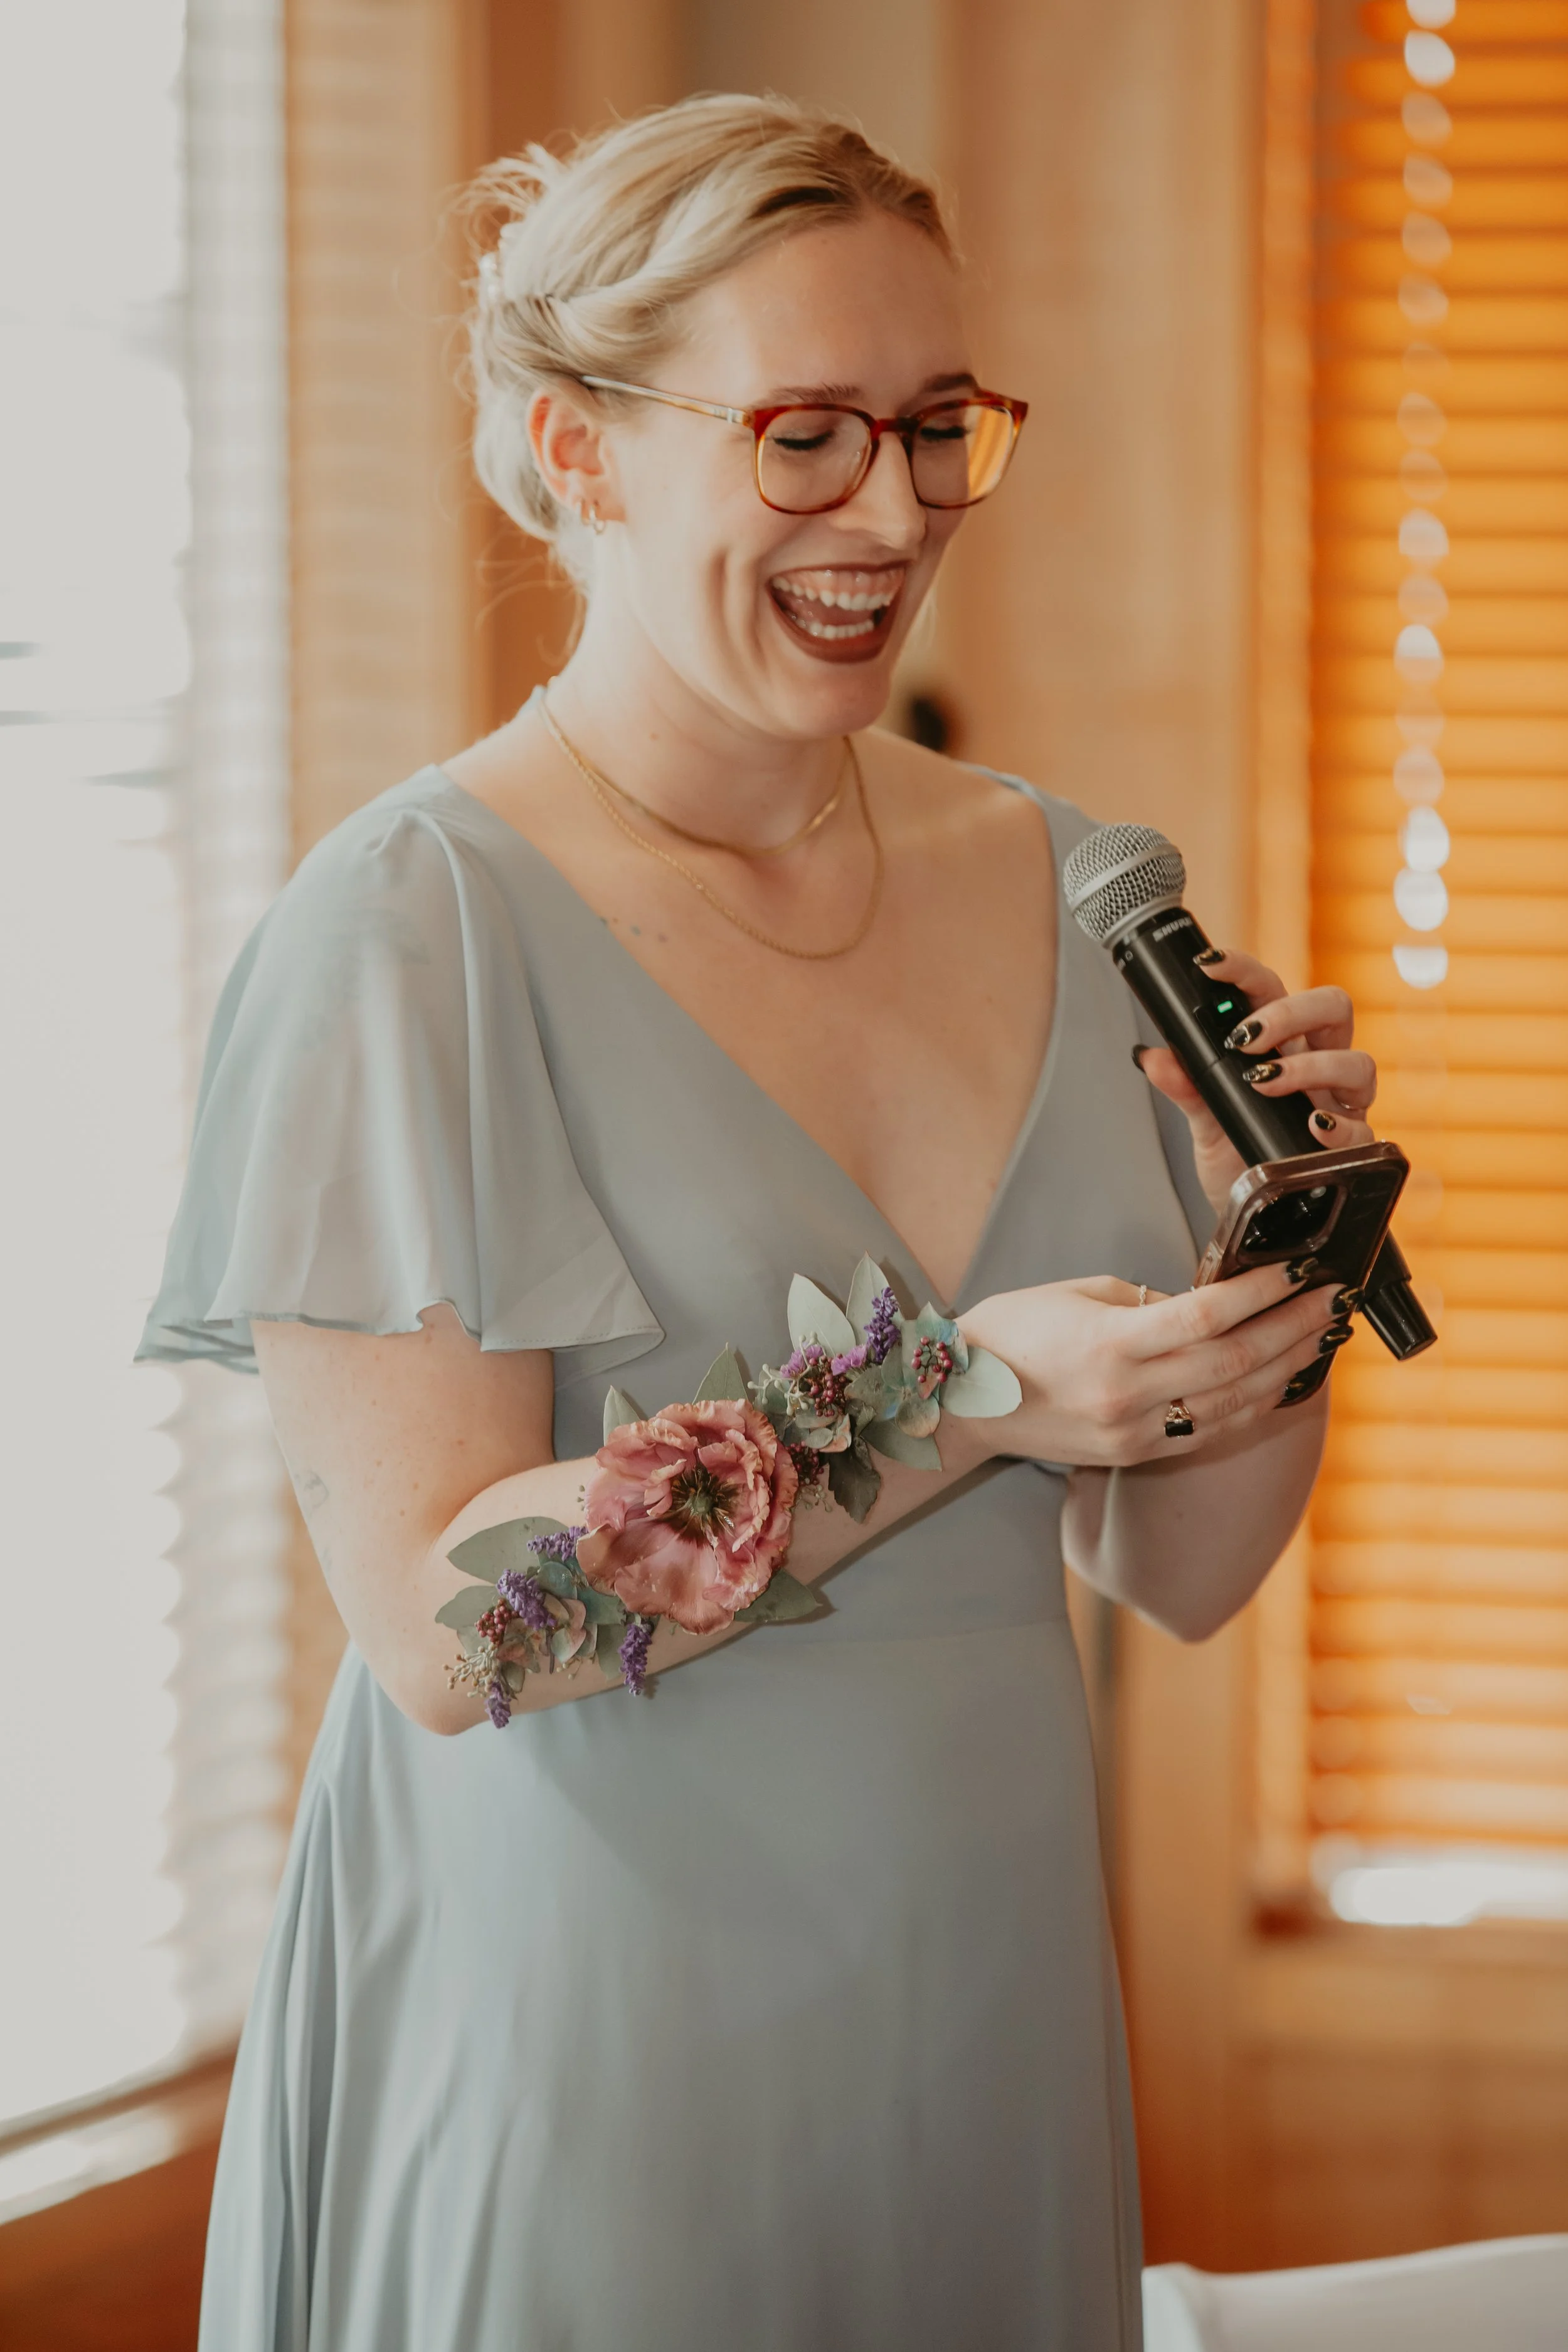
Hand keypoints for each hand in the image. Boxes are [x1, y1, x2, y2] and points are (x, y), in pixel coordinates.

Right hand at [960, 1263, 1344, 1468]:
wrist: (961, 1401)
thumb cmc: (1013, 1333)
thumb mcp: (1079, 1294)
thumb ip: (1149, 1301)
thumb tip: (1212, 1305)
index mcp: (1110, 1347)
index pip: (1208, 1317)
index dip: (1264, 1293)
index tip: (1303, 1268)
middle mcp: (1127, 1397)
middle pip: (1235, 1362)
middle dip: (1294, 1327)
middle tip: (1334, 1297)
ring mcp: (1134, 1433)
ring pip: (1234, 1403)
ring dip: (1287, 1367)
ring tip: (1323, 1334)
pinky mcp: (1135, 1454)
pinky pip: (1210, 1429)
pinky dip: (1254, 1403)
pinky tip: (1282, 1378)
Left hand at [1134, 951, 1378, 1214]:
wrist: (1253, 1218)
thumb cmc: (1235, 1157)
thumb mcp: (1202, 1122)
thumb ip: (1183, 1088)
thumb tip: (1152, 1057)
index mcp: (1279, 1045)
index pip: (1271, 990)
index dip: (1245, 970)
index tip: (1210, 966)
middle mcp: (1315, 1064)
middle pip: (1332, 1007)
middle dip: (1290, 1012)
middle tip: (1245, 1038)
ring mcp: (1338, 1103)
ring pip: (1358, 1061)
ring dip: (1312, 1066)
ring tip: (1266, 1082)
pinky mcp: (1351, 1146)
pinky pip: (1363, 1128)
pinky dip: (1338, 1125)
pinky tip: (1312, 1127)